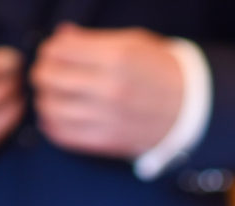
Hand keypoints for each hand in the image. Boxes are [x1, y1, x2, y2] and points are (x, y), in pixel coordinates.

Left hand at [30, 24, 182, 157]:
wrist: (191, 108)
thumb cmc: (160, 70)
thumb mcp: (133, 44)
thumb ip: (93, 40)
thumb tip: (61, 36)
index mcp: (116, 57)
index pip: (59, 50)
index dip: (50, 49)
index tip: (55, 53)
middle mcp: (109, 87)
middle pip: (49, 78)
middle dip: (42, 72)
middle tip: (49, 73)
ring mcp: (107, 117)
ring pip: (50, 107)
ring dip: (45, 98)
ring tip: (54, 95)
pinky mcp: (107, 141)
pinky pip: (62, 134)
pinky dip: (52, 123)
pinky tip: (57, 115)